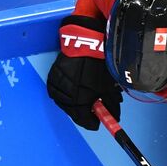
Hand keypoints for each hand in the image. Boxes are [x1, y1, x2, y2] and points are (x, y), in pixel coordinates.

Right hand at [46, 15, 121, 129]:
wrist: (85, 43)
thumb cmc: (98, 66)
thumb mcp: (108, 88)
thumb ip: (111, 105)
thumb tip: (114, 117)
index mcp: (77, 102)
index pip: (83, 120)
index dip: (93, 122)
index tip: (99, 122)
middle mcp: (64, 97)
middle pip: (74, 113)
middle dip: (85, 112)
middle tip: (95, 108)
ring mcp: (56, 87)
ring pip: (66, 103)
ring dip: (76, 103)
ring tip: (86, 96)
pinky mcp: (52, 78)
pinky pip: (60, 92)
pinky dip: (68, 94)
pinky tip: (77, 88)